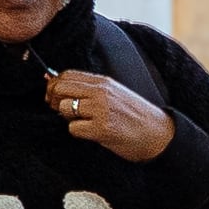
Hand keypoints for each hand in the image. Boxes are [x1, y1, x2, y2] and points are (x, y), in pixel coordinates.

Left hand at [46, 69, 173, 162]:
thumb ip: (88, 88)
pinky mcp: (102, 129)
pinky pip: (73, 129)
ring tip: (83, 122)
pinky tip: (91, 133)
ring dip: (67, 118)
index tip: (55, 96)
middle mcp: (101, 92)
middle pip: (60, 88)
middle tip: (60, 111)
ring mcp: (101, 110)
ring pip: (64, 108)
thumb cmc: (134, 116)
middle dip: (53, 100)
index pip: (67, 75)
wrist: (157, 134)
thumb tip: (51, 81)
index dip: (54, 85)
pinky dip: (78, 132)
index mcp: (104, 82)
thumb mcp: (114, 94)